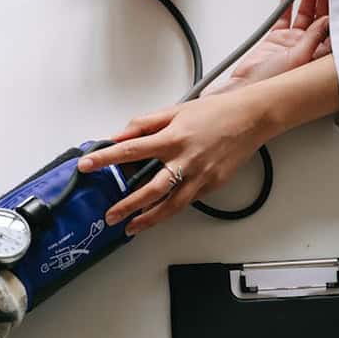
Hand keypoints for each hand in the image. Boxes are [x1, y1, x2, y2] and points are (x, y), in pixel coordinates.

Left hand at [76, 87, 275, 235]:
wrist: (251, 118)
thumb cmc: (216, 112)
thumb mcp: (175, 110)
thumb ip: (145, 123)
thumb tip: (121, 134)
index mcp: (173, 138)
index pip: (130, 150)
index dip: (105, 158)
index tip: (86, 165)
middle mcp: (185, 160)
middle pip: (150, 189)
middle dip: (127, 205)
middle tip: (109, 215)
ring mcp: (200, 176)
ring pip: (170, 206)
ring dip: (148, 219)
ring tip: (131, 227)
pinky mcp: (212, 185)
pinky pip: (187, 201)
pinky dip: (170, 210)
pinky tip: (158, 215)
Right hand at [206, 0, 331, 95]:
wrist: (245, 89)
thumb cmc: (272, 85)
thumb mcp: (298, 59)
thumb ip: (313, 38)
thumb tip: (328, 21)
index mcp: (318, 57)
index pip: (333, 30)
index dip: (336, 12)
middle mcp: (307, 49)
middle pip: (320, 20)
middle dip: (323, 1)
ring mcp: (291, 43)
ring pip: (303, 16)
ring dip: (308, 0)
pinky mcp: (276, 39)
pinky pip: (284, 18)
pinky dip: (287, 5)